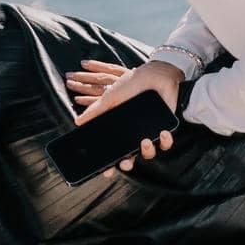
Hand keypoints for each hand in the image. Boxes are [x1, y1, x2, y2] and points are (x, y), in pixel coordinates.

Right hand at [71, 60, 182, 177]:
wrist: (155, 73)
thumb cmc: (132, 83)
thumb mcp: (111, 96)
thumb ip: (96, 109)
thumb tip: (78, 121)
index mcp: (121, 128)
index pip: (114, 150)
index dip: (109, 163)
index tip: (105, 171)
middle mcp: (134, 133)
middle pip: (130, 157)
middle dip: (126, 164)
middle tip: (124, 162)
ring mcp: (150, 132)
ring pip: (148, 153)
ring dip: (146, 151)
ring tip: (144, 141)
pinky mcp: (165, 128)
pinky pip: (166, 143)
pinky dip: (165, 141)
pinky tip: (161, 133)